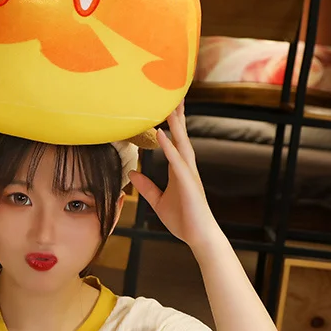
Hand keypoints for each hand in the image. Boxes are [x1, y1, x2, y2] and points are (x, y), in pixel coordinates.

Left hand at [127, 101, 220, 251]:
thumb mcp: (158, 201)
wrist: (198, 237)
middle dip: (178, 116)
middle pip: (181, 137)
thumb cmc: (183, 220)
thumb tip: (132, 173)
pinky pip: (177, 161)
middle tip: (174, 94)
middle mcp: (186, 168)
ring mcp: (189, 174)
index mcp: (179, 170)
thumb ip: (146, 186)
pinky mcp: (188, 184)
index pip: (175, 142)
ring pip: (182, 144)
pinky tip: (162, 134)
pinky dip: (170, 146)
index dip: (172, 124)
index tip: (168, 106)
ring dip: (176, 125)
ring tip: (170, 107)